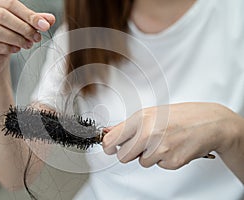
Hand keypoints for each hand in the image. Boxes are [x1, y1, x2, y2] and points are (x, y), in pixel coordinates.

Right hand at [0, 0, 54, 75]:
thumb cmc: (4, 38)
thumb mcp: (20, 27)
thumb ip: (33, 20)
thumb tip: (50, 19)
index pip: (8, 2)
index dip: (28, 15)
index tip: (44, 26)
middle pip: (1, 15)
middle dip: (23, 28)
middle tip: (35, 38)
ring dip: (15, 39)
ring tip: (27, 45)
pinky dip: (4, 48)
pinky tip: (15, 50)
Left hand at [103, 103, 236, 169]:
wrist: (209, 122)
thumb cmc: (180, 116)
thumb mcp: (151, 113)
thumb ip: (128, 125)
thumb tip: (108, 133)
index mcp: (141, 119)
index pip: (111, 140)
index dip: (109, 146)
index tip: (110, 147)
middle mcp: (149, 134)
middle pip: (123, 156)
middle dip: (129, 153)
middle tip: (142, 144)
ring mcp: (161, 149)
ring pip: (142, 162)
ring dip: (149, 155)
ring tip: (163, 142)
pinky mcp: (172, 162)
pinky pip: (159, 165)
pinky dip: (164, 159)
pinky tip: (173, 147)